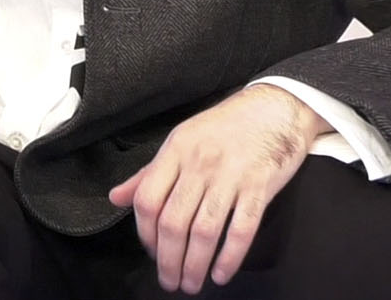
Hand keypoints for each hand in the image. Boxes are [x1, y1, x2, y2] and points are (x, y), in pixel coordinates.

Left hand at [107, 85, 327, 293]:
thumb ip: (149, 173)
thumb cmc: (225, 127)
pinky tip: (221, 274)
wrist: (274, 109)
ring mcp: (230, 176)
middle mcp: (200, 164)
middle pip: (174, 221)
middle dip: (168, 259)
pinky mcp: (260, 187)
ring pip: (205, 230)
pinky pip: (242, 229)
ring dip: (195, 264)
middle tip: (169, 281)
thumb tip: (117, 198)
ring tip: (191, 284)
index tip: (150, 251)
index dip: (144, 232)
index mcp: (176, 151)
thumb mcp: (181, 140)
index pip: (148, 199)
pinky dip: (229, 257)